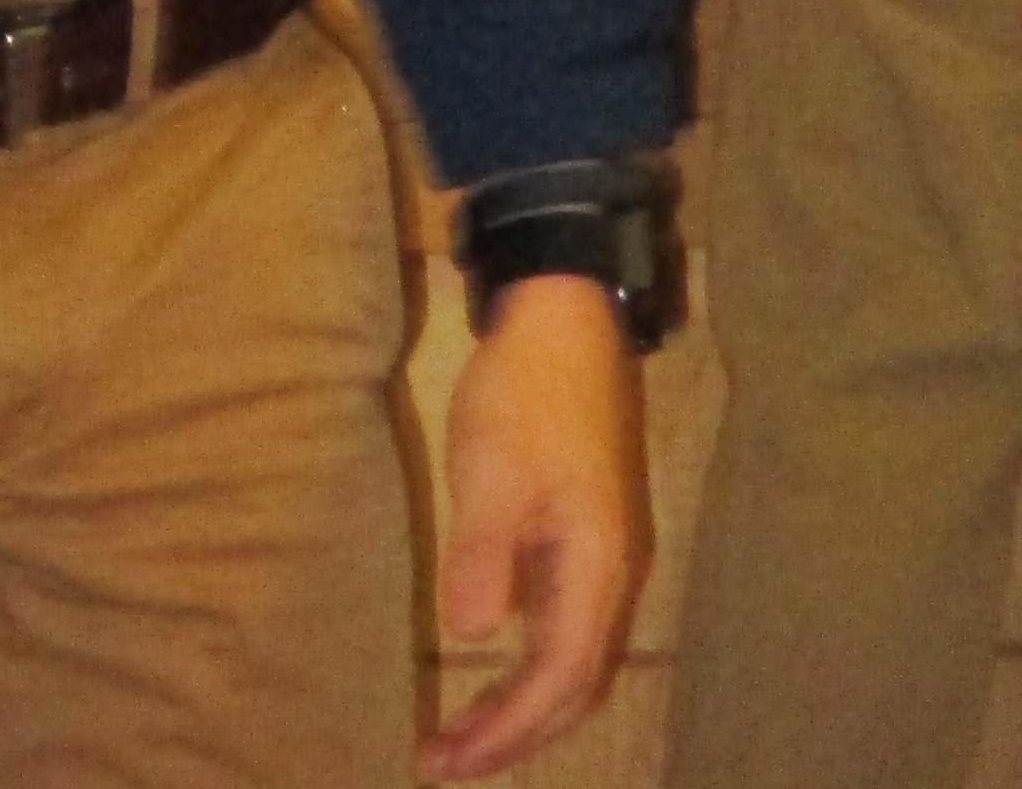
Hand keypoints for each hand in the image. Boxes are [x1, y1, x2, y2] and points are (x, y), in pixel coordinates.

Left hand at [419, 274, 649, 778]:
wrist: (566, 317)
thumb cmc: (526, 392)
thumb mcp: (493, 467)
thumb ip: (485, 552)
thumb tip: (472, 637)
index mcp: (598, 568)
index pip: (558, 680)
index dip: (507, 730)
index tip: (448, 760)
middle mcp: (613, 575)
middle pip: (575, 686)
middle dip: (516, 733)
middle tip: (448, 762)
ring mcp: (604, 554)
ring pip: (573, 657)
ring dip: (523, 701)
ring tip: (463, 730)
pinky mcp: (585, 531)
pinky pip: (564, 622)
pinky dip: (529, 659)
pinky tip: (489, 659)